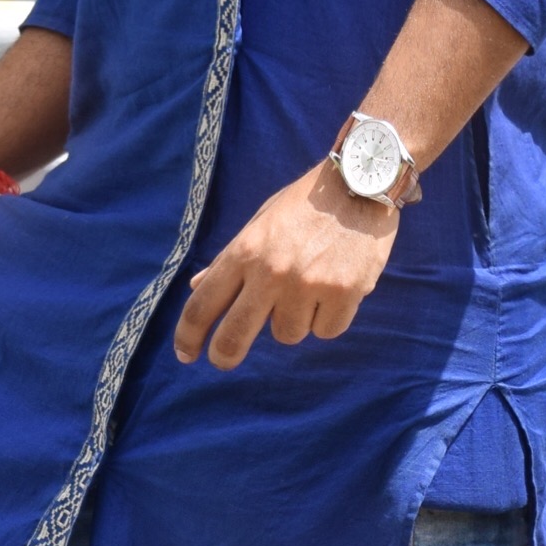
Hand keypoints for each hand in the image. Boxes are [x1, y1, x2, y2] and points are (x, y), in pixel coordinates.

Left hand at [173, 163, 396, 372]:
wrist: (360, 185)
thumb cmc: (304, 205)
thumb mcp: (259, 223)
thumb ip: (229, 259)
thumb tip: (197, 287)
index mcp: (245, 251)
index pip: (203, 304)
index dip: (188, 336)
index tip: (185, 353)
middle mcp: (272, 272)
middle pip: (234, 336)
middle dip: (224, 355)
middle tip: (222, 361)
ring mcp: (308, 285)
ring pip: (287, 335)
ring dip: (295, 320)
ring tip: (309, 288)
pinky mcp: (344, 294)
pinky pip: (326, 331)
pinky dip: (329, 318)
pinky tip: (336, 290)